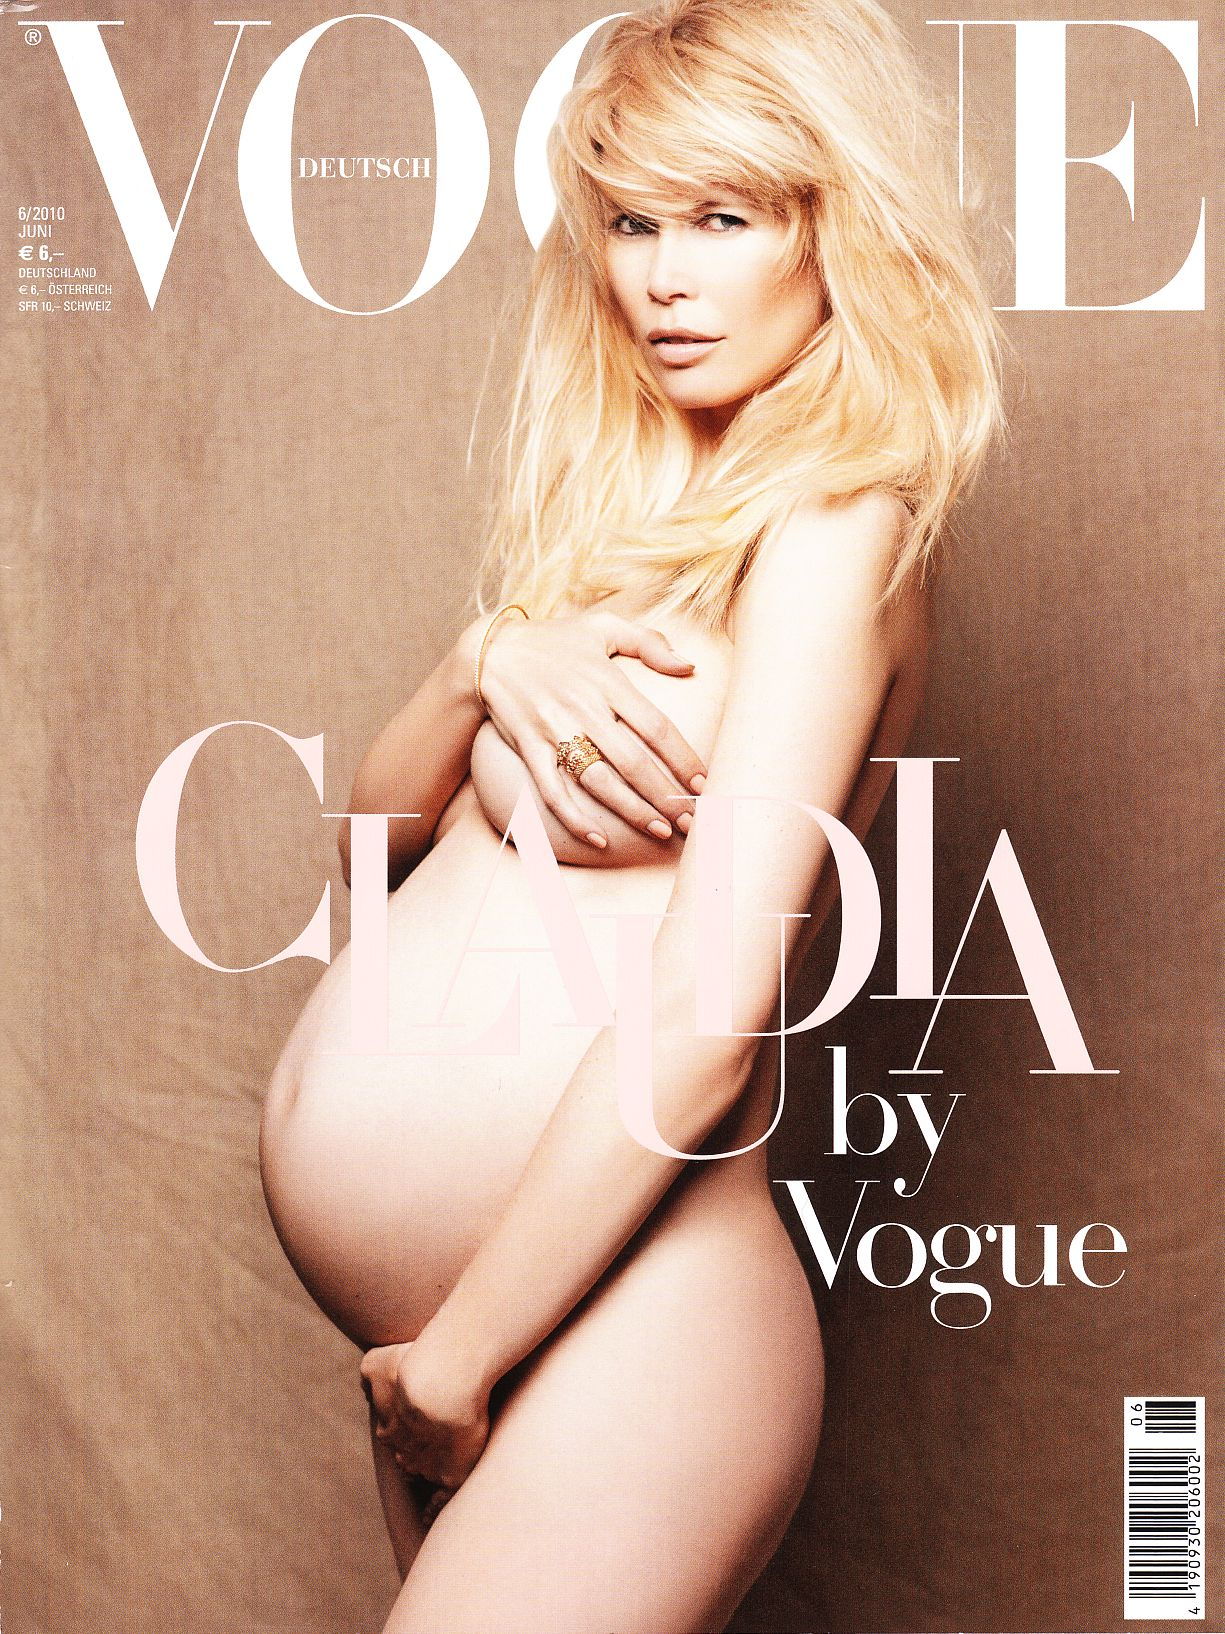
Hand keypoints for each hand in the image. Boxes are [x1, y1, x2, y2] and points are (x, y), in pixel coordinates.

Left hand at [360, 1340, 490, 1492]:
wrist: (440, 1386)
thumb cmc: (411, 1368)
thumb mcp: (376, 1363)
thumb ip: (368, 1372)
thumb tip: (365, 1382)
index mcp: (389, 1428)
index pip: (393, 1435)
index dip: (401, 1431)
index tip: (407, 1427)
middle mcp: (405, 1451)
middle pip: (407, 1457)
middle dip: (414, 1453)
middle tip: (425, 1447)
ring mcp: (427, 1465)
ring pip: (425, 1472)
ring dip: (429, 1470)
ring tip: (437, 1472)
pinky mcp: (451, 1475)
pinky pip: (440, 1499)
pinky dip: (435, 1507)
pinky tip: (431, 1514)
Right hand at [473, 609, 707, 846]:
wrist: (490, 652)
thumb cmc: (555, 640)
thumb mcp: (604, 627)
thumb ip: (650, 642)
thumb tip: (690, 665)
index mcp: (608, 681)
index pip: (656, 727)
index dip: (683, 759)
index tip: (703, 783)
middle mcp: (583, 709)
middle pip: (633, 761)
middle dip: (666, 795)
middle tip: (691, 820)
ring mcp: (554, 731)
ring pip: (599, 781)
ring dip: (631, 810)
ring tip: (659, 830)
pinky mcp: (529, 748)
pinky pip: (552, 791)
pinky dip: (574, 818)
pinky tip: (599, 839)